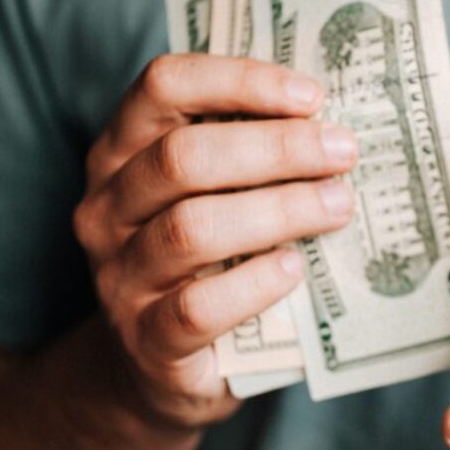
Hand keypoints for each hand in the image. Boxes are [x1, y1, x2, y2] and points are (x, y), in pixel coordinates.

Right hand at [74, 54, 357, 428]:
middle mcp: (107, 208)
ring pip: (191, 229)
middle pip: (182, 158)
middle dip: (276, 148)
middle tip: (343, 154)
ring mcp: (119, 277)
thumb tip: (336, 125)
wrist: (159, 368)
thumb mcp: (215, 197)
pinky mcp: (146, 341)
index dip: (239, 81)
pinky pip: (197, 307)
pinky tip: (294, 269)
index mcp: (122, 152)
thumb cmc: (206, 263)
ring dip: (277, 211)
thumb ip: (252, 157)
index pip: (163, 86)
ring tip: (338, 207)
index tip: (312, 96)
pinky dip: (254, 284)